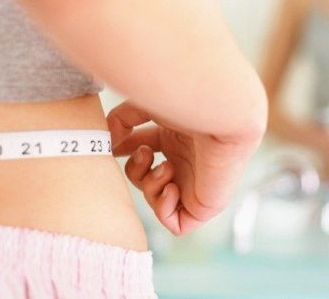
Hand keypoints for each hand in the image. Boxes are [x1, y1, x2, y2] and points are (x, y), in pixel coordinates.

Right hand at [108, 100, 262, 235]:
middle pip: (147, 179)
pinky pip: (177, 224)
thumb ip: (122, 120)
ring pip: (159, 201)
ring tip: (166, 168)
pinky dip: (164, 209)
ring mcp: (197, 185)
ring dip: (151, 187)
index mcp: (177, 138)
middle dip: (136, 170)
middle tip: (146, 154)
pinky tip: (172, 187)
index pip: (146, 151)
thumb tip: (108, 142)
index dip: (126, 151)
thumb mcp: (146, 106)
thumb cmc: (188, 105)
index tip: (111, 147)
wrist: (220, 116)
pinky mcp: (205, 205)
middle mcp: (187, 161)